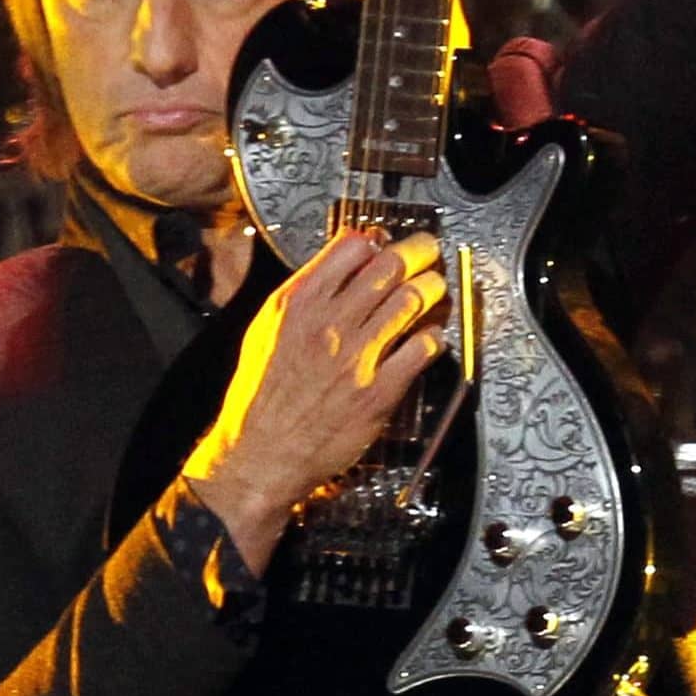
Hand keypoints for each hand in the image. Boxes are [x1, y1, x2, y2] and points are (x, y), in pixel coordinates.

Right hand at [182, 228, 449, 569]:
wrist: (260, 454)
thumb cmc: (263, 393)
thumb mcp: (269, 328)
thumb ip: (308, 290)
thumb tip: (347, 258)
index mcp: (298, 303)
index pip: (352, 246)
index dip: (378, 241)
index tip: (388, 244)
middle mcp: (328, 324)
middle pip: (391, 266)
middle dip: (419, 253)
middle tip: (428, 253)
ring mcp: (356, 358)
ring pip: (413, 300)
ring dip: (433, 289)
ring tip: (435, 290)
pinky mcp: (378, 392)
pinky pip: (422, 348)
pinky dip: (434, 335)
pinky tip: (430, 336)